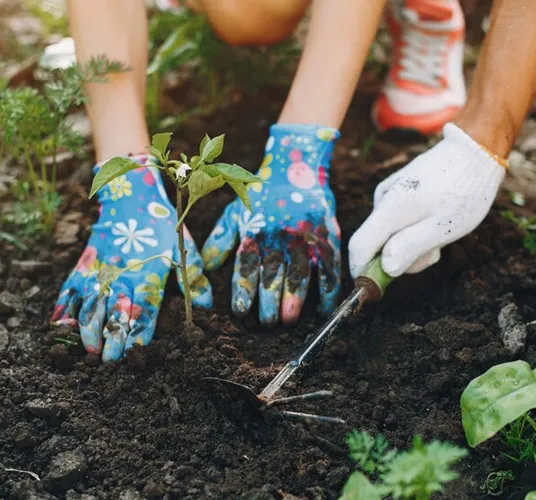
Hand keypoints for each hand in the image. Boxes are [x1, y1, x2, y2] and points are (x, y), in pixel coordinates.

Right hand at [51, 156, 211, 360]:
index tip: (137, 354)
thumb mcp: (183, 248)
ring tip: (89, 351)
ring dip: (88, 330)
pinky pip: (70, 290)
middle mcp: (123, 275)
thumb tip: (205, 306)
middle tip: (109, 363)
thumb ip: (194, 278)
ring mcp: (99, 271)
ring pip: (91, 305)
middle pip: (116, 312)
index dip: (140, 333)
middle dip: (113, 339)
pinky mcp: (83, 265)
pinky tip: (61, 327)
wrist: (129, 194)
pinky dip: (65, 308)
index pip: (145, 309)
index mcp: (149, 274)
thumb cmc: (160, 225)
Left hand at [202, 124, 341, 325]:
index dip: (244, 291)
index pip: (246, 267)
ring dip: (294, 300)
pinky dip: (327, 291)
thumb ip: (221, 240)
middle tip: (268, 323)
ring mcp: (304, 239)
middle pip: (273, 277)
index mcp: (255, 233)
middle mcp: (278, 238)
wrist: (296, 168)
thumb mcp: (236, 212)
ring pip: (299, 275)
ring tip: (288, 320)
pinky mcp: (326, 238)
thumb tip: (207, 267)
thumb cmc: (262, 196)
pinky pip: (328, 269)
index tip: (241, 311)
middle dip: (269, 303)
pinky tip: (322, 309)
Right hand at [348, 123, 505, 277]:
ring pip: (390, 232)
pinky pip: (398, 220)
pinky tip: (437, 219)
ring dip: (412, 242)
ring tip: (441, 231)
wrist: (475, 150)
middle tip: (435, 251)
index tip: (379, 287)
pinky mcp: (400, 189)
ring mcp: (391, 192)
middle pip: (376, 243)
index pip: (359, 246)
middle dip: (401, 257)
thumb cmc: (463, 191)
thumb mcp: (443, 226)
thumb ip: (411, 247)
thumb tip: (385, 268)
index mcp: (390, 208)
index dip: (363, 271)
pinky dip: (415, 227)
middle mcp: (383, 199)